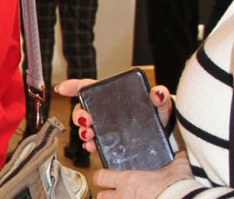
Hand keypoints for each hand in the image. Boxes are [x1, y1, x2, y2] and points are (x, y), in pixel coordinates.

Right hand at [55, 79, 172, 154]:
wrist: (171, 145)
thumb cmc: (166, 121)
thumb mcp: (164, 108)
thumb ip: (161, 99)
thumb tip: (157, 92)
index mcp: (118, 98)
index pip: (93, 87)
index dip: (75, 85)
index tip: (62, 88)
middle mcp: (110, 113)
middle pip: (85, 108)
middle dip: (79, 114)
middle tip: (86, 121)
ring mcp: (110, 129)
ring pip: (87, 126)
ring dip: (83, 131)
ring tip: (89, 136)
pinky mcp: (112, 144)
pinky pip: (94, 143)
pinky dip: (89, 145)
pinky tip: (92, 146)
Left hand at [91, 152, 192, 198]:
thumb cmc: (178, 187)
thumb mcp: (178, 169)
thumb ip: (177, 159)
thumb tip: (181, 154)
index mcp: (128, 180)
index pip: (100, 177)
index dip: (102, 177)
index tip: (106, 177)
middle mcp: (123, 196)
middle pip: (101, 197)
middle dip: (107, 195)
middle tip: (117, 192)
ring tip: (126, 198)